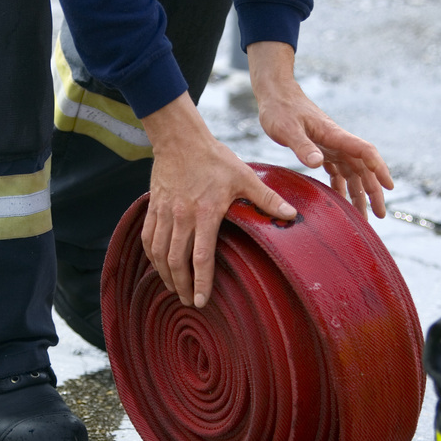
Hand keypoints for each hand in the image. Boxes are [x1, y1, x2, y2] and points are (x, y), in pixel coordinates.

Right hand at [140, 93, 295, 308]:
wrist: (180, 139)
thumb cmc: (215, 159)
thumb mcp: (245, 177)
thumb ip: (267, 199)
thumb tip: (292, 215)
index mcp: (205, 213)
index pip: (200, 257)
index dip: (201, 282)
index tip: (202, 301)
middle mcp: (181, 216)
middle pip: (176, 261)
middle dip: (181, 286)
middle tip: (189, 301)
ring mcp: (164, 213)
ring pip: (158, 253)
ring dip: (165, 275)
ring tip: (174, 290)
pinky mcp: (153, 208)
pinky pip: (147, 239)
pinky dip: (152, 257)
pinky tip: (159, 267)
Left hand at [248, 42, 392, 218]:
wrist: (275, 94)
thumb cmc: (280, 109)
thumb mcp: (287, 129)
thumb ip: (302, 146)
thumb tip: (318, 164)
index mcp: (335, 135)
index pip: (364, 151)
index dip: (378, 168)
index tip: (389, 186)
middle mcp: (338, 142)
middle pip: (364, 169)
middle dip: (373, 191)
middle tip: (380, 214)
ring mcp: (331, 147)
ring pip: (352, 174)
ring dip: (359, 194)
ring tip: (363, 217)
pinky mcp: (322, 151)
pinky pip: (338, 173)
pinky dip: (342, 189)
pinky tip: (341, 204)